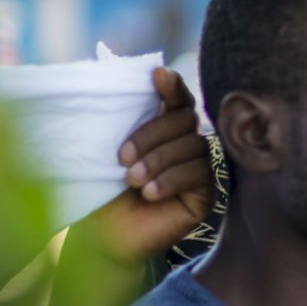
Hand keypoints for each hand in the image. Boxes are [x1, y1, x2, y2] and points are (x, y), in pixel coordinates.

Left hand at [84, 66, 212, 262]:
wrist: (104, 237)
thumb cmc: (101, 192)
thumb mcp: (104, 149)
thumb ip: (116, 117)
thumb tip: (110, 68)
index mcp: (163, 129)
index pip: (176, 99)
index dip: (171, 85)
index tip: (157, 75)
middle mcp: (185, 145)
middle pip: (185, 119)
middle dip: (152, 134)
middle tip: (122, 158)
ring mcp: (199, 170)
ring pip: (193, 146)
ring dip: (159, 159)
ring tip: (132, 179)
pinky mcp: (206, 195)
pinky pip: (198, 175)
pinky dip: (171, 179)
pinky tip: (150, 193)